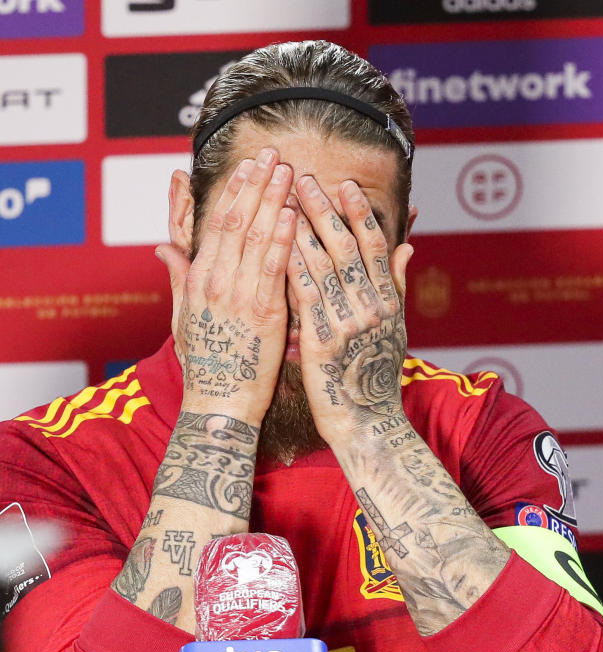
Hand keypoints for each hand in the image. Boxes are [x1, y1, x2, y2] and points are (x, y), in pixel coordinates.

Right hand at [158, 148, 296, 424]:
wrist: (219, 402)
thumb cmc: (208, 362)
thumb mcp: (184, 317)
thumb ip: (178, 277)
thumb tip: (163, 248)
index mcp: (199, 279)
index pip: (217, 222)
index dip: (235, 190)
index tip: (251, 165)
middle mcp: (216, 282)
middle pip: (236, 221)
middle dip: (256, 184)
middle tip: (274, 154)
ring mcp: (238, 296)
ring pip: (255, 238)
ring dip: (273, 201)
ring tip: (290, 173)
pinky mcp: (263, 314)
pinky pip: (274, 269)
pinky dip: (283, 240)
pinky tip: (294, 216)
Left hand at [287, 174, 413, 445]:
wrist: (368, 422)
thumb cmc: (377, 376)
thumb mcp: (396, 328)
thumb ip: (398, 285)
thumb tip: (408, 246)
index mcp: (389, 302)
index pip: (375, 247)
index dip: (360, 214)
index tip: (345, 185)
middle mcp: (372, 308)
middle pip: (347, 249)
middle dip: (325, 211)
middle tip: (305, 178)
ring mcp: (348, 324)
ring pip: (322, 266)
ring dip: (301, 229)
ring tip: (283, 200)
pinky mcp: (322, 342)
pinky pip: (304, 296)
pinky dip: (291, 266)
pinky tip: (275, 243)